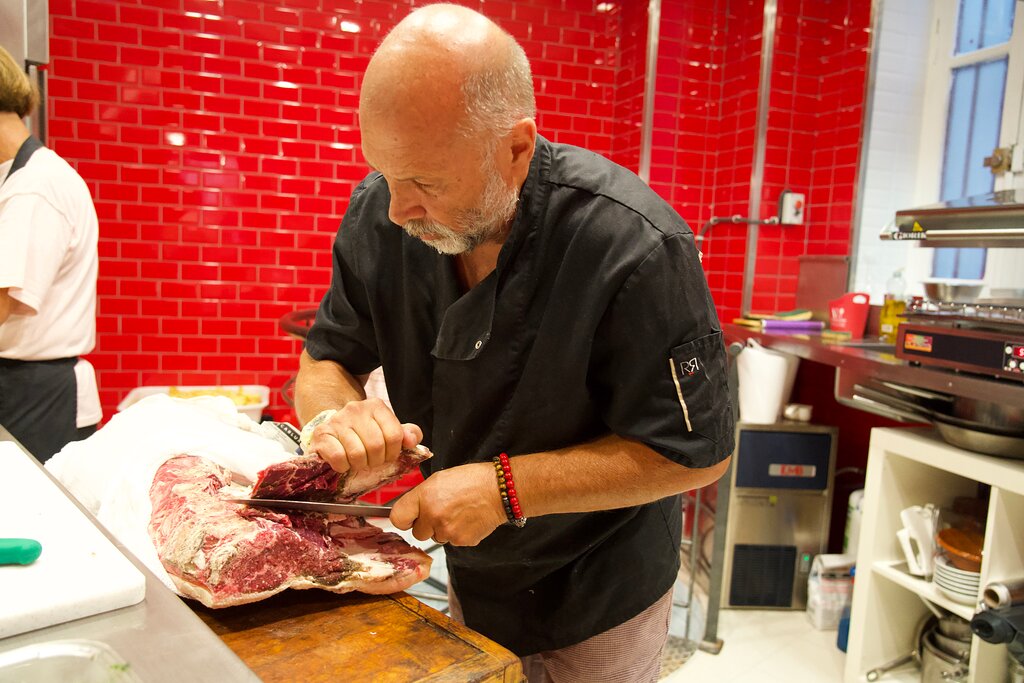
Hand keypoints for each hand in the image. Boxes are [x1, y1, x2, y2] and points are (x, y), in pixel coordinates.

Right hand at [305, 398, 421, 473]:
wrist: (333, 429)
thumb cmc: (364, 433)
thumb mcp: (388, 430)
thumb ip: (407, 434)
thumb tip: (412, 441)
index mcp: (376, 406)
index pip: (395, 435)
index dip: (393, 452)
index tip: (387, 455)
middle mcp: (356, 409)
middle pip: (376, 446)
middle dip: (376, 461)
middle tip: (371, 461)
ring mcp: (337, 420)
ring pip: (357, 454)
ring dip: (359, 465)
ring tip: (357, 461)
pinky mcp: (321, 434)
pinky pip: (338, 457)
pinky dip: (343, 466)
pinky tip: (344, 462)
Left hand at [390, 462, 506, 546]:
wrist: (500, 490)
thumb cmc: (472, 480)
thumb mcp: (439, 479)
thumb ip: (422, 496)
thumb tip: (411, 510)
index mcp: (424, 497)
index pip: (398, 518)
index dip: (404, 519)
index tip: (410, 518)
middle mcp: (433, 515)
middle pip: (418, 533)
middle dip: (427, 525)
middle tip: (442, 511)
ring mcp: (447, 531)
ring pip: (436, 537)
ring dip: (443, 529)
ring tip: (458, 512)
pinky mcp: (461, 541)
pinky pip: (452, 541)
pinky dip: (458, 533)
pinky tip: (467, 519)